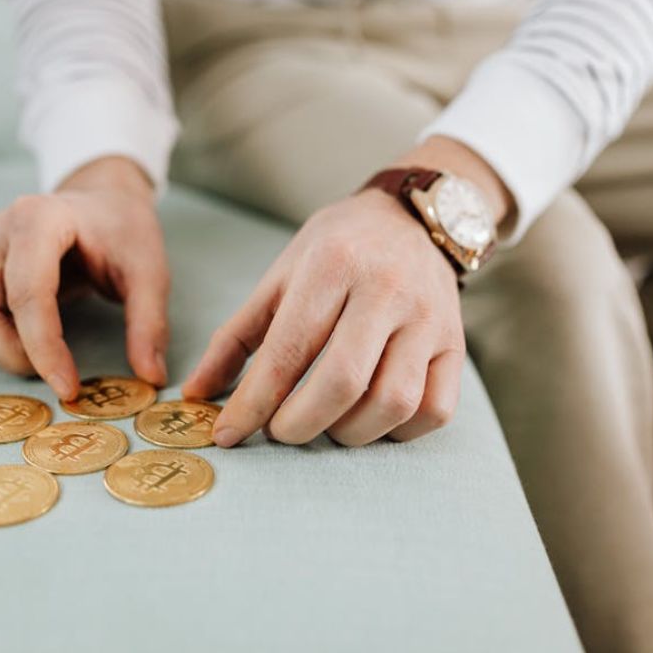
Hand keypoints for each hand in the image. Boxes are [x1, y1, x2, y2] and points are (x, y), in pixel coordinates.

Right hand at [0, 156, 169, 399]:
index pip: (26, 293)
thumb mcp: (150, 270)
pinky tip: (19, 342)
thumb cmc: (122, 232)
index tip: (69, 388)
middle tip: (58, 372)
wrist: (100, 203)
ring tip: (42, 353)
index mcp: (37, 218)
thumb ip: (149, 321)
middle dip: (14, 355)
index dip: (44, 348)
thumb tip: (150, 377)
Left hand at [183, 136, 511, 447]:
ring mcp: (429, 318)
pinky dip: (397, 432)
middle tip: (280, 431)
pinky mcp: (456, 345)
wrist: (414, 219)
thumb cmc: (338, 250)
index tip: (229, 434)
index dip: (254, 403)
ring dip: (349, 433)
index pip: (289, 350)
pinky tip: (370, 421)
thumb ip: (237, 336)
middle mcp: (387, 289)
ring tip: (326, 425)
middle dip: (300, 425)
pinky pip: (434, 410)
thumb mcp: (281, 276)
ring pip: (392, 403)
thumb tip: (197, 393)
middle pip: (342, 382)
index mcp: (334, 265)